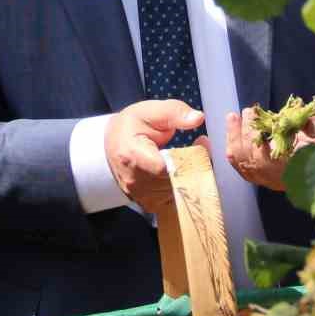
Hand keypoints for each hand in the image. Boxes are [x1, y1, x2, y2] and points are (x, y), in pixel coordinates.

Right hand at [104, 99, 205, 214]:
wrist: (112, 144)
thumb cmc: (131, 125)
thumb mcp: (151, 111)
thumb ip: (175, 112)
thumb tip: (198, 118)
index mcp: (133, 155)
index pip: (167, 168)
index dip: (188, 158)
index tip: (200, 142)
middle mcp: (134, 180)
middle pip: (176, 182)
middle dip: (195, 166)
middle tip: (202, 147)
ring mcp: (140, 196)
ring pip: (178, 194)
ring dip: (191, 177)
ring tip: (192, 157)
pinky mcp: (146, 204)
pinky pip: (173, 203)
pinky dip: (183, 189)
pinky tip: (183, 173)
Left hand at [224, 101, 314, 191]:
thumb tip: (307, 127)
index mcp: (305, 166)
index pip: (279, 165)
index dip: (264, 148)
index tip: (260, 123)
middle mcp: (288, 178)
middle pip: (257, 165)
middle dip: (247, 137)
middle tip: (249, 111)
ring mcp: (275, 178)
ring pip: (246, 167)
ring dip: (236, 141)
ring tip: (233, 117)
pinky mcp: (266, 173)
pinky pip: (243, 167)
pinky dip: (233, 149)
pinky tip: (231, 129)